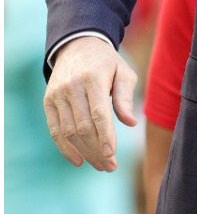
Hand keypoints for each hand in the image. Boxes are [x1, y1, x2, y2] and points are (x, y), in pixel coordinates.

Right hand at [43, 36, 137, 169]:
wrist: (78, 46)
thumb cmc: (107, 63)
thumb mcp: (123, 73)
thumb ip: (125, 97)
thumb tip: (131, 123)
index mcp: (93, 79)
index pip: (98, 113)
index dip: (104, 136)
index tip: (112, 154)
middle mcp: (71, 87)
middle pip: (83, 126)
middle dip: (97, 149)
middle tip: (110, 166)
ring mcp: (57, 95)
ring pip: (69, 131)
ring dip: (84, 152)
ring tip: (101, 165)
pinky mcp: (48, 101)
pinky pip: (54, 129)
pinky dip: (65, 148)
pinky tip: (78, 160)